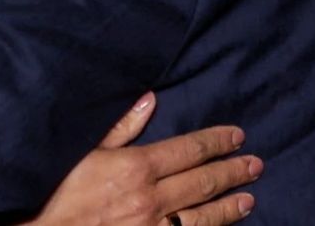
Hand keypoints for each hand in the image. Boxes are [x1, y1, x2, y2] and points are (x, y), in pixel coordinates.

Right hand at [29, 93, 260, 225]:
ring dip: (229, 206)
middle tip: (255, 164)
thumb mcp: (84, 149)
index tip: (237, 136)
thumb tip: (150, 100)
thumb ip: (121, 126)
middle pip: (203, 181)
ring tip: (249, 198)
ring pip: (203, 217)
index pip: (189, 149)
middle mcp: (152, 198)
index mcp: (137, 166)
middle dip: (232, 171)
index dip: (216, 141)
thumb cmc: (58, 190)